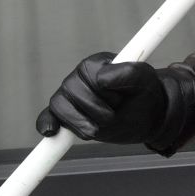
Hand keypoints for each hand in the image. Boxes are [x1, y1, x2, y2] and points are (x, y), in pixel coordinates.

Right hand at [36, 52, 177, 144]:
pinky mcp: (67, 116)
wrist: (148, 115)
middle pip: (72, 92)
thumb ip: (127, 73)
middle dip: (95, 109)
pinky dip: (46, 123)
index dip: (103, 91)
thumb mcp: (144, 79)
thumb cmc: (145, 92)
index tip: (121, 98)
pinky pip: (47, 116)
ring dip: (78, 122)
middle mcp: (79, 78)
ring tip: (97, 129)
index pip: (87, 74)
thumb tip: (101, 80)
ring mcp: (71, 97)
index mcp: (95, 64)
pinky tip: (51, 131)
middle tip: (114, 115)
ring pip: (59, 105)